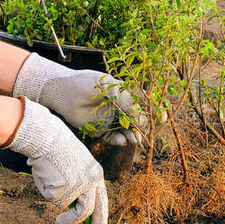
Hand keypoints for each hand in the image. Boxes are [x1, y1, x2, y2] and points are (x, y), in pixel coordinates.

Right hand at [6, 97, 107, 223]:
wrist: (48, 137)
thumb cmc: (59, 151)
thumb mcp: (77, 167)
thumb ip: (80, 186)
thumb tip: (75, 211)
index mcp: (96, 175)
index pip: (102, 201)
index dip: (101, 218)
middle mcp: (90, 182)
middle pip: (87, 211)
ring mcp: (76, 186)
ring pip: (64, 205)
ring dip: (55, 199)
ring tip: (50, 184)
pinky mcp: (62, 188)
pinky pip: (51, 198)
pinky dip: (45, 189)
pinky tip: (46, 175)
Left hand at [12, 53, 144, 145]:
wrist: (63, 92)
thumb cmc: (86, 83)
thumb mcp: (109, 87)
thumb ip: (125, 100)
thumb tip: (140, 117)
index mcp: (124, 94)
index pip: (142, 104)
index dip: (153, 112)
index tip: (161, 118)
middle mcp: (119, 108)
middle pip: (136, 120)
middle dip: (143, 127)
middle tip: (145, 132)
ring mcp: (110, 119)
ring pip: (126, 131)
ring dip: (132, 136)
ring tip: (135, 140)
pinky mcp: (100, 130)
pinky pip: (113, 138)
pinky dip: (119, 140)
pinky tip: (122, 140)